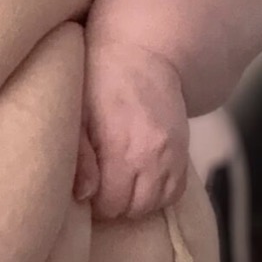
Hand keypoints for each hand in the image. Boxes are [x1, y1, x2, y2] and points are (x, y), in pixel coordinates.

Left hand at [74, 40, 189, 220]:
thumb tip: (83, 195)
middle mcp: (155, 157)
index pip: (111, 205)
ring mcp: (174, 155)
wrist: (143, 52)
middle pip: (135, 209)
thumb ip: (79, 156)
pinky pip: (176, 192)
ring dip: (135, 202)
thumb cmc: (99, 80)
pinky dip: (157, 194)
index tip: (84, 188)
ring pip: (157, 204)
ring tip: (117, 185)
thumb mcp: (76, 112)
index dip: (94, 202)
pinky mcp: (184, 150)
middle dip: (114, 205)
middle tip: (98, 187)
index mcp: (123, 150)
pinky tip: (138, 181)